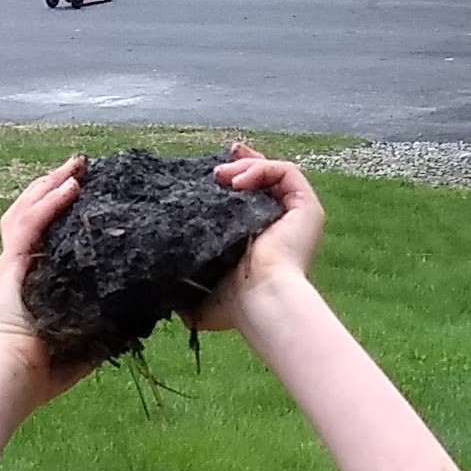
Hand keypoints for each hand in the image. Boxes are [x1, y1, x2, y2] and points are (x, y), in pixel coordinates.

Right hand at [0, 156, 89, 400]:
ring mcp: (14, 261)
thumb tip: (142, 317)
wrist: (17, 380)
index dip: (63, 206)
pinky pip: (32, 223)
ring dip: (53, 183)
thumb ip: (108, 324)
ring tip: (76, 167)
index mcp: (36, 276)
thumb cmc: (48, 369)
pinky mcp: (12, 265)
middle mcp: (22, 263)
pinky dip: (50, 202)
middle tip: (83, 166)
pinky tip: (70, 186)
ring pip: (29, 207)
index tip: (87, 189)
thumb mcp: (88, 340)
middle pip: (35, 209)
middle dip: (57, 183)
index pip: (47, 229)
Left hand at [189, 151, 325, 328]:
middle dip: (240, 164)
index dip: (233, 179)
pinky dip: (261, 169)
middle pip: (264, 180)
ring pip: (273, 172)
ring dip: (245, 167)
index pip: (250, 199)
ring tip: (221, 178)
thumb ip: (186, 292)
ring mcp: (297, 216)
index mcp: (262, 241)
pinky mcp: (308, 208)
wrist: (260, 301)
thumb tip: (163, 295)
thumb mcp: (203, 298)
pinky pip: (286, 172)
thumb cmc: (238, 306)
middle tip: (216, 168)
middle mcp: (283, 225)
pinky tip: (238, 183)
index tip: (211, 174)